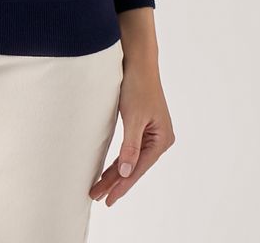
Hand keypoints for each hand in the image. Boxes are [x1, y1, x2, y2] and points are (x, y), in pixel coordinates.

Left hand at [90, 56, 174, 206]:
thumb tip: (125, 172)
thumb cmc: (138, 85)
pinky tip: (110, 170)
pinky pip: (129, 149)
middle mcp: (159, 139)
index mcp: (162, 139)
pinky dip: (118, 160)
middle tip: (97, 196)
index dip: (122, 185)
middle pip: (134, 166)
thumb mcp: (133, 117)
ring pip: (130, 159)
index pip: (138, 168)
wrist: (138, 61)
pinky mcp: (142, 126)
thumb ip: (130, 146)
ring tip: (99, 188)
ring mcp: (151, 133)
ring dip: (115, 173)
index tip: (108, 198)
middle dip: (115, 182)